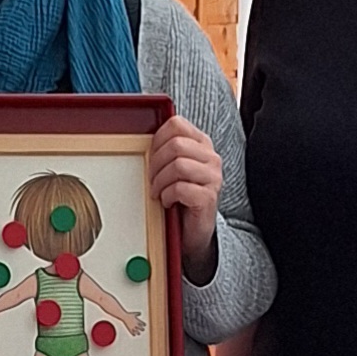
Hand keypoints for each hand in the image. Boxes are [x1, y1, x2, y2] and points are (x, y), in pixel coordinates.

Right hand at [119, 308, 144, 336]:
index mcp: (138, 321)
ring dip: (139, 333)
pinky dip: (134, 335)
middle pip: (142, 329)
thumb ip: (138, 313)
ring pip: (138, 333)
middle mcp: (136, 325)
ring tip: (138, 333)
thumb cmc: (129, 314)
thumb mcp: (134, 313)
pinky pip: (133, 334)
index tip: (143, 324)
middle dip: (142, 329)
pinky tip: (134, 334)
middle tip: (142, 329)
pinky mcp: (130, 330)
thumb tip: (140, 313)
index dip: (144, 324)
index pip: (144, 324)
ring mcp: (133, 328)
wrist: (124, 317)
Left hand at [147, 114, 220, 274]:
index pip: (177, 125)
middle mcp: (211, 158)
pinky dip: (167, 196)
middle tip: (151, 179)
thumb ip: (166, 150)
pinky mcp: (208, 197)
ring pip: (178, 165)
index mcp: (202, 144)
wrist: (193, 230)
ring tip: (158, 192)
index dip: (157, 139)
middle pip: (176, 145)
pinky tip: (168, 202)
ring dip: (160, 181)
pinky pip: (180, 188)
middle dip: (156, 163)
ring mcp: (213, 178)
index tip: (151, 156)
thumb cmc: (181, 197)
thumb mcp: (173, 168)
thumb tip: (143, 140)